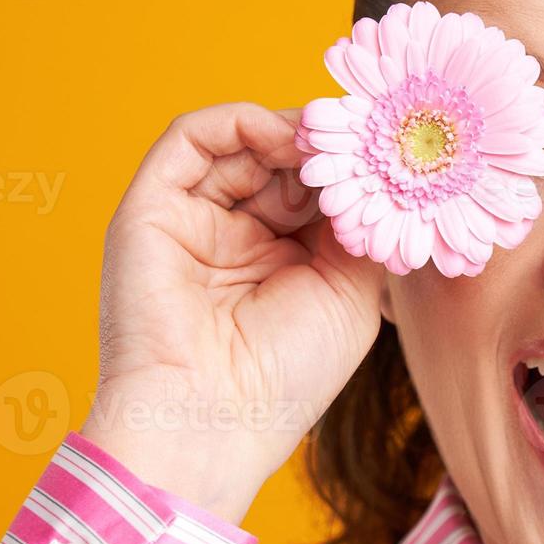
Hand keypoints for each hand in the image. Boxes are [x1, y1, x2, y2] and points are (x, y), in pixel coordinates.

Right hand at [81, 103, 385, 522]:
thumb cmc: (288, 375)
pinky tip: (285, 138)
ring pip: (241, 140)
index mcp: (282, 259)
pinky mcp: (150, 207)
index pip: (317, 187)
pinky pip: (189, 137)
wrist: (211, 422)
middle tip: (366, 136)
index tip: (393, 148)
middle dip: (328, 144)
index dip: (352, 165)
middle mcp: (235, 234)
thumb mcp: (351, 289)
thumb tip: (380, 165)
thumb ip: (362, 223)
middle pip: (283, 158)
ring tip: (330, 142)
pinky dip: (240, 121)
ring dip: (292, 131)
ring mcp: (191, 218)